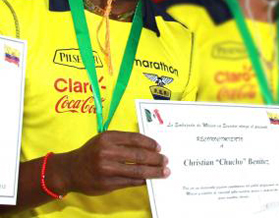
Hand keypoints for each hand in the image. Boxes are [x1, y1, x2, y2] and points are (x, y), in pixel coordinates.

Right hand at [50, 131, 168, 195]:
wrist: (70, 170)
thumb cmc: (91, 152)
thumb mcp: (103, 140)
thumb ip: (123, 141)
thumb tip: (148, 146)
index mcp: (107, 138)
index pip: (135, 139)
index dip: (150, 143)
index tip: (159, 147)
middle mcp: (106, 152)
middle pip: (139, 155)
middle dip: (156, 158)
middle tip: (165, 160)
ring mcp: (106, 169)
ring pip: (137, 170)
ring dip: (153, 171)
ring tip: (163, 171)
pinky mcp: (107, 183)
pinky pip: (130, 182)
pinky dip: (142, 180)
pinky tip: (149, 179)